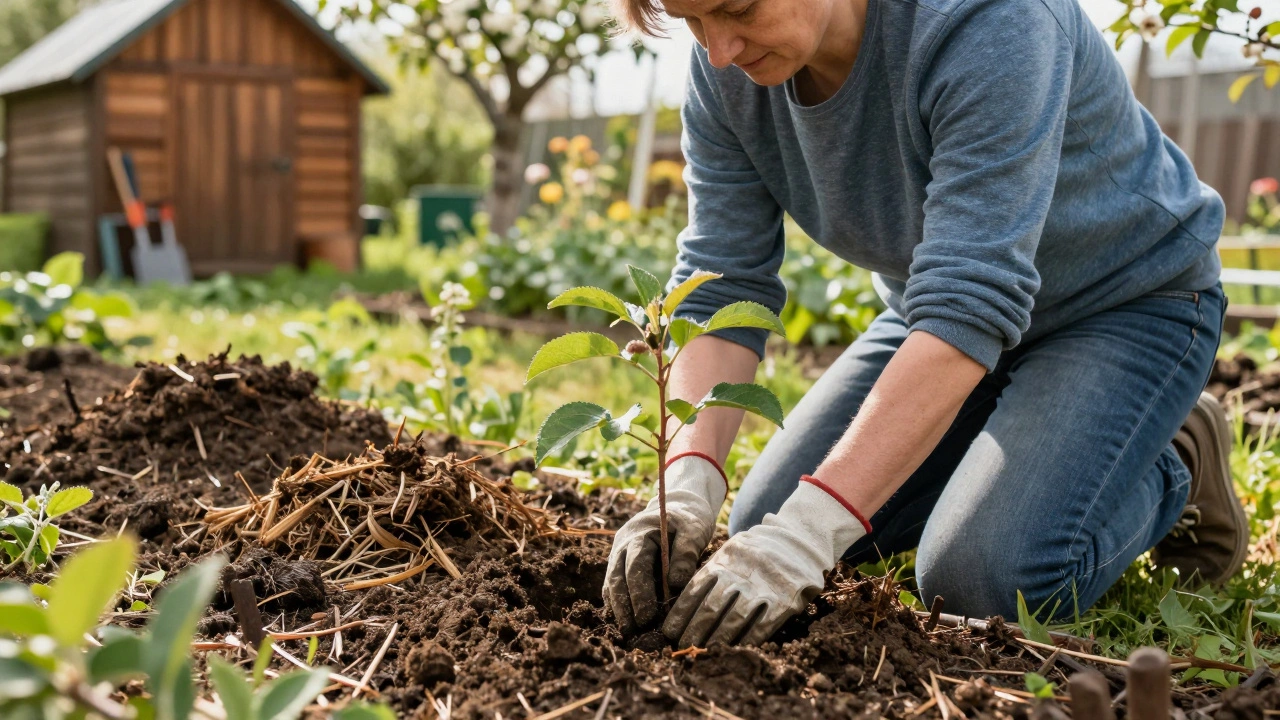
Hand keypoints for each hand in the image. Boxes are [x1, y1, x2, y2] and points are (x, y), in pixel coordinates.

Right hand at [604, 453, 727, 634]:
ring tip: (628, 632)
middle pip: (617, 577)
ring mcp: (618, 553)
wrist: (679, 507)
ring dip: (618, 608)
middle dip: (624, 606)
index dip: (639, 592)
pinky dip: (617, 603)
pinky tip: (625, 621)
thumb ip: (686, 553)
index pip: (635, 565)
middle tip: (634, 631)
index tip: (647, 616)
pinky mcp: (621, 563)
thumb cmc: (688, 520)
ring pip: (611, 583)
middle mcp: (623, 544)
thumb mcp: (694, 530)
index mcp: (640, 533)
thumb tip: (676, 584)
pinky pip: (613, 585)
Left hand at [662, 477, 870, 647]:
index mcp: (724, 561)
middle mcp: (741, 575)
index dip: (680, 613)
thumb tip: (682, 601)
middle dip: (694, 630)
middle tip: (683, 646)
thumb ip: (712, 572)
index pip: (695, 590)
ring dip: (715, 640)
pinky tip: (733, 650)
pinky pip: (761, 626)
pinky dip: (745, 640)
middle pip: (711, 608)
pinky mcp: (785, 601)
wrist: (799, 542)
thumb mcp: (731, 551)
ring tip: (703, 651)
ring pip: (733, 620)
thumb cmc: (757, 551)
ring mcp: (763, 588)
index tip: (669, 631)